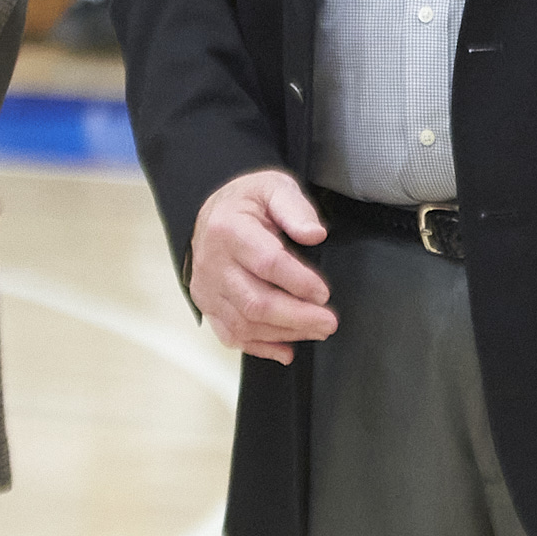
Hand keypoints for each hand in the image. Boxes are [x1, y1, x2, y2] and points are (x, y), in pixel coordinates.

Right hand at [189, 170, 336, 363]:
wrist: (211, 213)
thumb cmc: (246, 201)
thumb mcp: (274, 187)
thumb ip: (295, 208)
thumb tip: (315, 234)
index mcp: (229, 230)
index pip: (267, 263)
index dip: (299, 282)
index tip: (323, 292)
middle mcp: (213, 263)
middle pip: (256, 302)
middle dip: (297, 317)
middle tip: (329, 322)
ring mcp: (208, 289)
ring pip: (245, 324)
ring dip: (285, 333)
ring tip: (316, 330)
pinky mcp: (208, 306)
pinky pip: (231, 336)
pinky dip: (261, 347)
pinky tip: (286, 348)